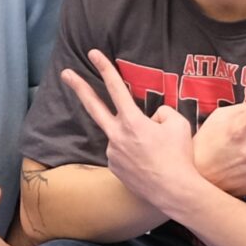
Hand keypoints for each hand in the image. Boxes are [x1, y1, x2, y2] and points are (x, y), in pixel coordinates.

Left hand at [63, 52, 204, 219]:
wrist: (175, 192)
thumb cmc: (179, 156)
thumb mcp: (178, 124)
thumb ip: (162, 113)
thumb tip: (151, 117)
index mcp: (132, 121)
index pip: (116, 88)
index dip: (105, 68)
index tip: (93, 53)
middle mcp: (116, 136)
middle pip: (93, 106)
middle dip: (79, 87)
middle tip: (65, 74)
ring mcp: (112, 153)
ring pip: (121, 135)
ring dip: (134, 138)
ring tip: (157, 154)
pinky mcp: (114, 168)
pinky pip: (123, 153)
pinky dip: (134, 154)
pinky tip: (148, 163)